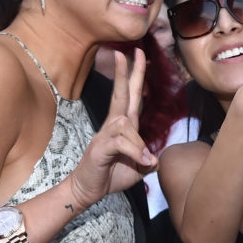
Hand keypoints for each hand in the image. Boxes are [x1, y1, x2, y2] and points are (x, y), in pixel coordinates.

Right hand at [68, 49, 155, 210]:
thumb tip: (155, 158)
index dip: (135, 76)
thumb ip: (148, 159)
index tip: (139, 56)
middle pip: (123, 94)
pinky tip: (142, 162)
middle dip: (130, 72)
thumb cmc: (111, 175)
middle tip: (137, 51)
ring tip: (144, 161)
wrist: (87, 190)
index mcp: (124, 126)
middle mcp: (114, 125)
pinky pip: (121, 142)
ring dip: (138, 143)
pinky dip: (134, 151)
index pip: (131, 96)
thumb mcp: (138, 167)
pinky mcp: (100, 147)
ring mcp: (105, 134)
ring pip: (127, 124)